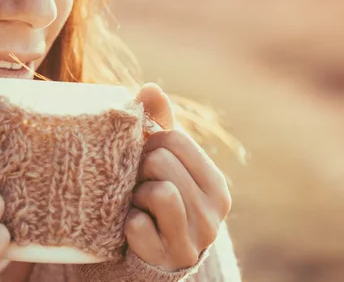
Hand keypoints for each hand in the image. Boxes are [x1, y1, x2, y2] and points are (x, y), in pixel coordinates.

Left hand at [125, 83, 231, 271]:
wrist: (153, 254)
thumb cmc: (158, 197)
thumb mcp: (163, 162)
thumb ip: (159, 125)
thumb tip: (151, 87)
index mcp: (216, 185)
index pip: (175, 138)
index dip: (150, 143)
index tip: (146, 159)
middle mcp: (214, 213)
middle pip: (161, 161)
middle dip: (141, 168)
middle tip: (140, 183)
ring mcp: (194, 239)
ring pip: (158, 191)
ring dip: (136, 194)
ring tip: (139, 203)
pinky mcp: (167, 257)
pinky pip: (137, 224)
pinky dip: (128, 223)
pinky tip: (133, 227)